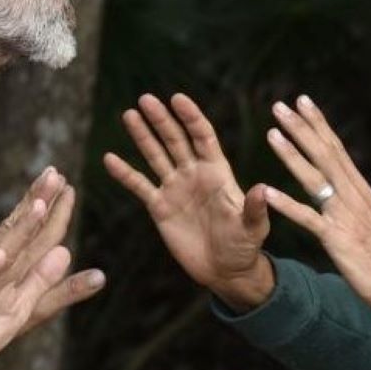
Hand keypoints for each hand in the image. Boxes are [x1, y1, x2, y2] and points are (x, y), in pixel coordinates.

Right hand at [0, 168, 104, 369]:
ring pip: (1, 251)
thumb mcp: (25, 310)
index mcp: (11, 267)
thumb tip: (69, 253)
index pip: (37, 234)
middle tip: (55, 175)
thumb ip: (50, 286)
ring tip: (38, 206)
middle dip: (39, 202)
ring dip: (20, 229)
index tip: (67, 184)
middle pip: (19, 230)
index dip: (53, 210)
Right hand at [104, 93, 273, 310]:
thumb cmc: (244, 246)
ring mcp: (176, 189)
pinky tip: (109, 159)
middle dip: (161, 120)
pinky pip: (140, 186)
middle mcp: (194, 174)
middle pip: (176, 140)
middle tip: (146, 99)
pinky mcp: (160, 207)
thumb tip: (261, 189)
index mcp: (218, 173)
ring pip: (156, 156)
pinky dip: (125, 173)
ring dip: (142, 136)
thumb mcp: (253, 228)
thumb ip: (254, 209)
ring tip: (129, 114)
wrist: (225, 270)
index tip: (178, 98)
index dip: (191, 117)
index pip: (202, 137)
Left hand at [262, 95, 370, 318]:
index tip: (303, 102)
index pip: (337, 149)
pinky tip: (267, 192)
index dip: (319, 125)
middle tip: (280, 105)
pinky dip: (287, 205)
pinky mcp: (336, 239)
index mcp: (361, 191)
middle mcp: (353, 196)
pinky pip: (307, 218)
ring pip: (314, 178)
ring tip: (272, 133)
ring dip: (291, 154)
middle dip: (302, 128)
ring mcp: (344, 216)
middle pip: (324, 154)